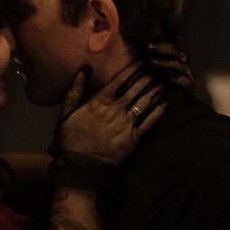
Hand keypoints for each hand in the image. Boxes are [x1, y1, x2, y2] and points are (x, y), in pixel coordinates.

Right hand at [52, 62, 165, 182]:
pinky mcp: (132, 139)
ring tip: (163, 82)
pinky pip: (149, 123)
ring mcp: (125, 124)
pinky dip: (158, 112)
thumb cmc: (69, 140)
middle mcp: (115, 110)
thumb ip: (75, 90)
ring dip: (155, 91)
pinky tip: (164, 103)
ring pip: (144, 103)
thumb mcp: (65, 113)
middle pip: (135, 89)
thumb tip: (85, 69)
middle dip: (148, 77)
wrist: (77, 168)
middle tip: (158, 69)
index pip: (120, 80)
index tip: (143, 61)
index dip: (133, 69)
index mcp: (98, 102)